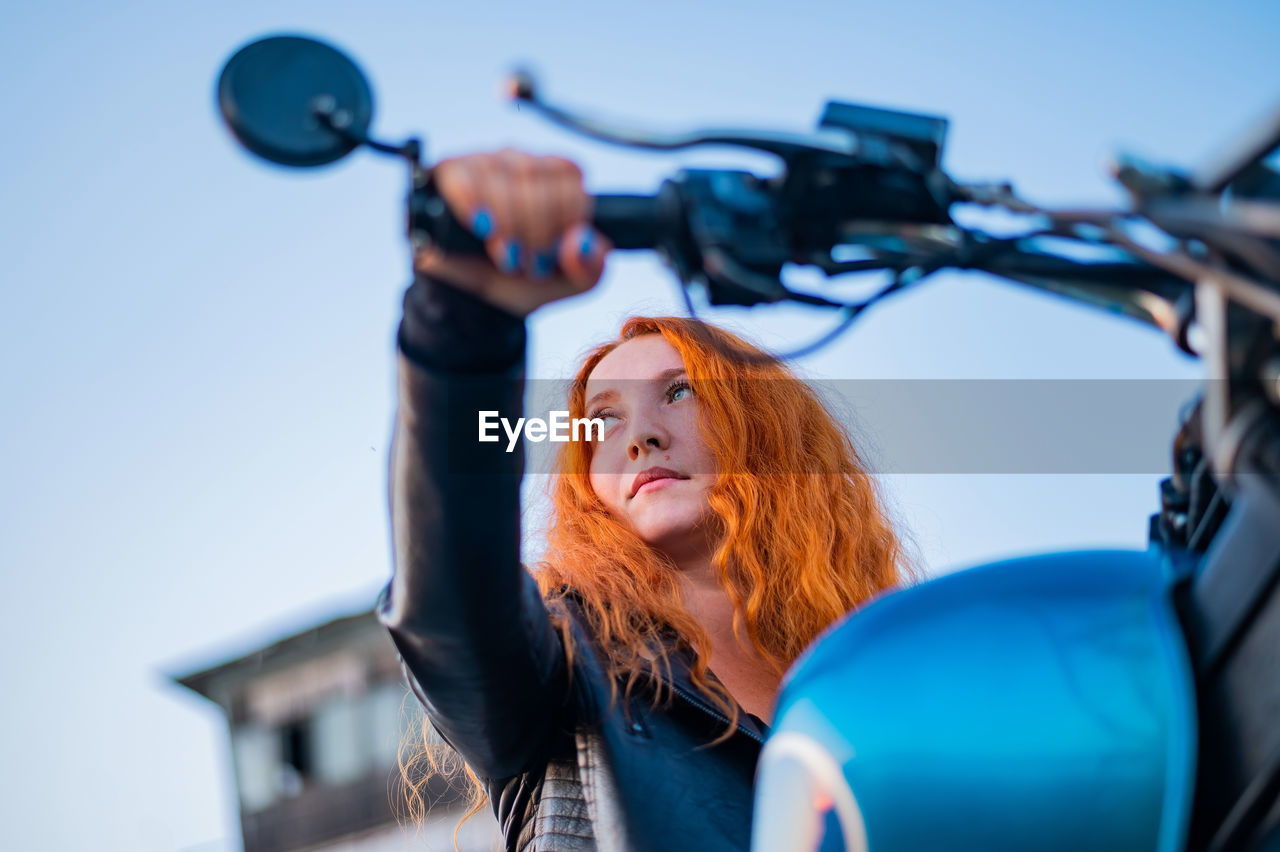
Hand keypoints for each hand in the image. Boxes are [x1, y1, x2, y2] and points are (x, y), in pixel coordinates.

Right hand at [414, 148, 611, 317]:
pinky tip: (482, 228)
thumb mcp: (573, 282)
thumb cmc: (525, 281)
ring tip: (508, 258)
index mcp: (557, 177)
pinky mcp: (448, 174)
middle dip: (537, 229)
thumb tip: (579, 240)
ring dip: (508, 225)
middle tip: (530, 263)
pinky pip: (462, 177)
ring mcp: (483, 163)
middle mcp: (521, 162)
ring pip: (501, 177)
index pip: (570, 174)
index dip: (566, 216)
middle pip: (536, 174)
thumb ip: (592, 265)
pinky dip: (473, 204)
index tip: (554, 252)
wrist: (477, 302)